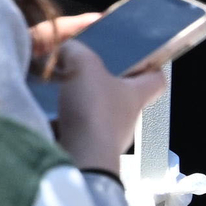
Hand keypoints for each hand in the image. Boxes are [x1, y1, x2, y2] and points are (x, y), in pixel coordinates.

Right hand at [36, 12, 172, 180]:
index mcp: (136, 94)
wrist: (80, 156)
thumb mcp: (83, 66)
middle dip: (104, 79)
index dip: (150, 65)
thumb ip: (75, 50)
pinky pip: (78, 127)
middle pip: (122, 93)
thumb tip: (67, 48)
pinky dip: (65, 119)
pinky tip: (48, 108)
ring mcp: (109, 134)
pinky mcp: (89, 147)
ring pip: (98, 110)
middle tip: (84, 66)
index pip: (157, 79)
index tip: (136, 56)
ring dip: (81, 100)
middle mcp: (128, 115)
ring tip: (59, 86)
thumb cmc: (94, 108)